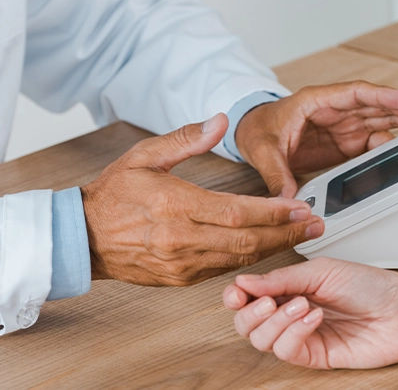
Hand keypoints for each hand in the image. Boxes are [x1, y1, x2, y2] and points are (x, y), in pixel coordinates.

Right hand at [82, 114, 324, 285]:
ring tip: (304, 235)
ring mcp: (181, 264)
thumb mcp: (144, 156)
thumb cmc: (112, 195)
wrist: (81, 238)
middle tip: (316, 224)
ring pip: (240, 259)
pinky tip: (270, 247)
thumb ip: (186, 138)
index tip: (302, 207)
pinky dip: (250, 259)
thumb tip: (221, 120)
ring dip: (275, 248)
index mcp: (175, 206)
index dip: (274, 212)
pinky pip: (224, 269)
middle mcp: (181, 239)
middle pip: (247, 240)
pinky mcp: (181, 279)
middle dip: (287, 233)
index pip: (237, 212)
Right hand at [223, 257, 397, 368]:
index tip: (236, 291)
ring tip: (302, 304)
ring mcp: (302, 336)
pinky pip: (286, 350)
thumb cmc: (371, 286)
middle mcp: (291, 313)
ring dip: (276, 321)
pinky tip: (313, 317)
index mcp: (291, 288)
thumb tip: (244, 281)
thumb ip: (282, 278)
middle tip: (268, 301)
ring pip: (261, 339)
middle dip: (249, 312)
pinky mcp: (314, 356)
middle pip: (246, 323)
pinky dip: (294, 332)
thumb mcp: (323, 270)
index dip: (236, 296)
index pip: (249, 296)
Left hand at [234, 81, 397, 196]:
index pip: (357, 94)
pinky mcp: (348, 142)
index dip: (384, 97)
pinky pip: (376, 141)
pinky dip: (394, 146)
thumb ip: (276, 173)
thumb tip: (287, 199)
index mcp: (318, 101)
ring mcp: (345, 126)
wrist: (251, 132)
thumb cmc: (257, 129)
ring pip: (384, 120)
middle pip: (380, 105)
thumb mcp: (262, 149)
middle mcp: (337, 110)